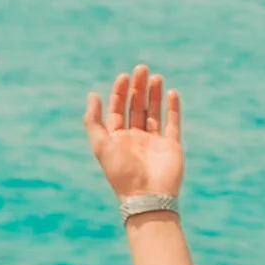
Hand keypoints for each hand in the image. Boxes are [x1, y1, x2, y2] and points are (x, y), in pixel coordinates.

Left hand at [84, 64, 183, 201]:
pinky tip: (171, 92)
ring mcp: (155, 141)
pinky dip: (173, 108)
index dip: (120, 92)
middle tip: (142, 68)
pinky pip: (173, 123)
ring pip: (154, 112)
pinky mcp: (171, 146)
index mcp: (118, 138)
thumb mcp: (100, 144)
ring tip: (156, 76)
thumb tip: (92, 94)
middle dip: (138, 88)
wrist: (147, 196)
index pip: (118, 109)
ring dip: (154, 94)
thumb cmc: (121, 172)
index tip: (124, 76)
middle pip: (136, 107)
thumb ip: (93, 120)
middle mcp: (136, 138)